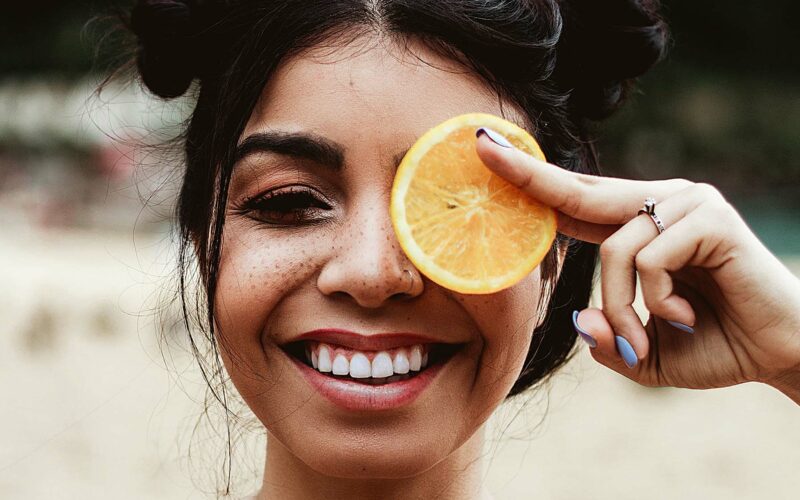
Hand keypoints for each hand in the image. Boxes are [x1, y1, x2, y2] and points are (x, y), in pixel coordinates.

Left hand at [475, 128, 799, 402]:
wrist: (781, 355)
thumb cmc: (712, 346)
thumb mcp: (640, 352)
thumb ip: (606, 337)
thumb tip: (577, 317)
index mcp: (639, 227)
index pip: (574, 200)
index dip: (530, 180)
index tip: (487, 151)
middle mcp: (660, 204)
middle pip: (578, 190)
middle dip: (526, 173)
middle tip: (480, 146)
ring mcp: (686, 204)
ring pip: (613, 249)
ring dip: (620, 309)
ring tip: (642, 341)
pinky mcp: (709, 218)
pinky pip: (649, 258)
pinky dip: (655, 300)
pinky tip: (682, 316)